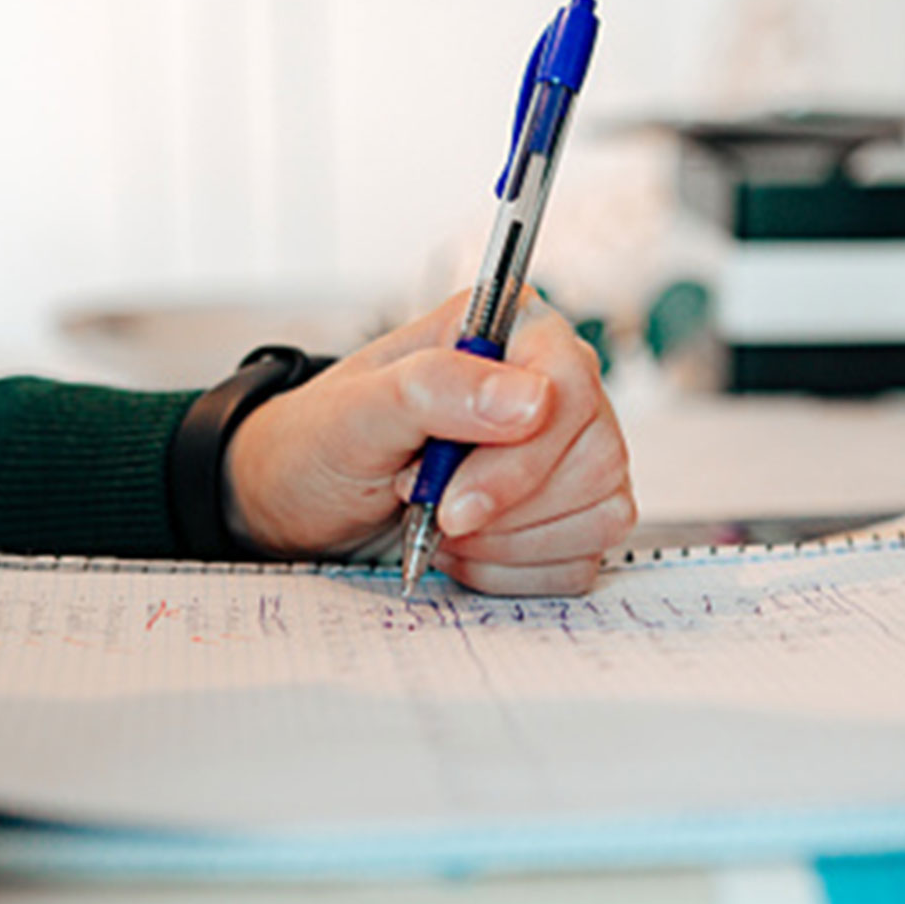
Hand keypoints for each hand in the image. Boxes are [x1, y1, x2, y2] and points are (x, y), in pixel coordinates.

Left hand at [224, 290, 635, 594]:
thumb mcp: (357, 410)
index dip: (520, 458)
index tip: (452, 500)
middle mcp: (552, 387)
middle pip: (597, 458)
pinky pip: (582, 559)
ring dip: (509, 543)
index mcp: (513, 332)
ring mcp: (568, 453)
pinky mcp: (568, 513)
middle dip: (505, 507)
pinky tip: (467, 550)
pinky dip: (515, 571)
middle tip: (432, 507)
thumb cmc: (323, 442)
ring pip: (599, 513)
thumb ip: (436, 388)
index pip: (570, 387)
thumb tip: (532, 397)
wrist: (305, 502)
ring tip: (444, 525)